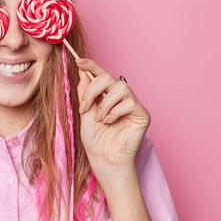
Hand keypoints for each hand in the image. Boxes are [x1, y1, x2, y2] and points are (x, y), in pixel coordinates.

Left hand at [75, 58, 150, 181]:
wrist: (104, 159)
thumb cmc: (96, 140)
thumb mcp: (85, 113)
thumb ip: (85, 93)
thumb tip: (84, 73)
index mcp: (107, 95)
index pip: (101, 75)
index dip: (92, 66)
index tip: (79, 61)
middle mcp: (121, 97)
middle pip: (108, 77)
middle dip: (92, 90)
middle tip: (85, 108)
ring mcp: (132, 104)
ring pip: (119, 87)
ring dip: (104, 104)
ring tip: (101, 120)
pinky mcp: (142, 114)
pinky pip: (128, 101)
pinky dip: (115, 112)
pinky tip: (111, 123)